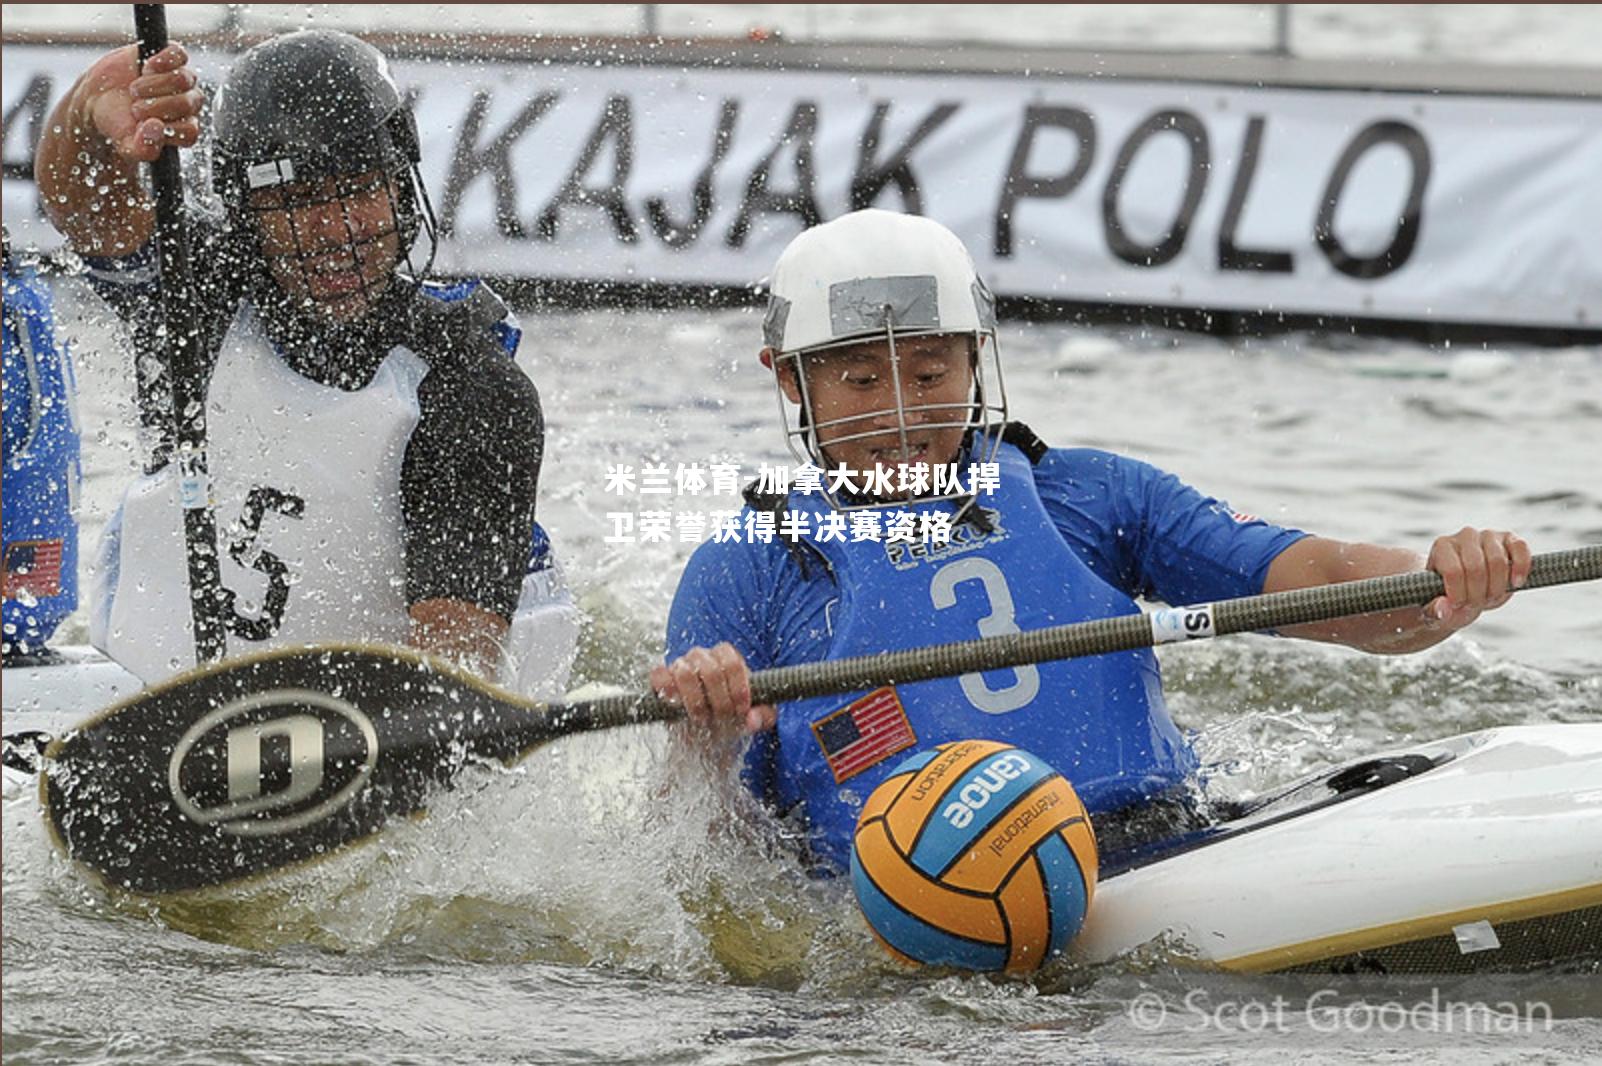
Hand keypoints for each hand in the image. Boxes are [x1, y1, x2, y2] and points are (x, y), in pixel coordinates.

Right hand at [75, 43, 203, 161]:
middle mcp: (187, 104)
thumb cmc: (118, 124)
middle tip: (134, 108)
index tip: (142, 125)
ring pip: (183, 79)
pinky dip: (164, 60)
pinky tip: (147, 66)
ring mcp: (180, 80)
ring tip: (135, 89)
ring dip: (154, 84)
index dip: (165, 128)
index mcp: (184, 129)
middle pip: (186, 103)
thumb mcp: (127, 145)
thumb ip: (144, 148)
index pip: (190, 130)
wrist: (98, 100)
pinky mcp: (170, 58)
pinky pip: (179, 55)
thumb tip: (156, 128)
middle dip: (154, 106)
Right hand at [651, 643, 776, 757]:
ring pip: (685, 672)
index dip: (738, 687)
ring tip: (703, 719)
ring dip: (696, 702)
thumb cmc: (731, 718)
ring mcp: (679, 665)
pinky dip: (668, 691)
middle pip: (711, 669)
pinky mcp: (660, 678)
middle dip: (719, 700)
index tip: (741, 710)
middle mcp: (702, 656)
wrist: (705, 733)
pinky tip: (678, 708)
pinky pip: (659, 675)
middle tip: (723, 718)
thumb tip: (753, 719)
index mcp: (727, 657)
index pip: (732, 662)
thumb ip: (762, 716)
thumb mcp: (753, 718)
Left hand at [1423, 528, 1531, 630]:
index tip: (1458, 605)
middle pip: (1476, 569)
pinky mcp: (1510, 539)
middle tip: (1474, 604)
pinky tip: (1515, 583)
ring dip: (1496, 588)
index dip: (1459, 595)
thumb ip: (1434, 610)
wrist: (1466, 588)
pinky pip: (1521, 547)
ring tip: (1489, 597)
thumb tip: (1443, 608)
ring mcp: (1488, 535)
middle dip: (1477, 595)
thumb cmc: (1448, 597)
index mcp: (1442, 547)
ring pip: (1498, 562)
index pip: (1453, 572)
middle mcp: (1464, 536)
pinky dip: (1521, 567)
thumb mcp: (1435, 608)